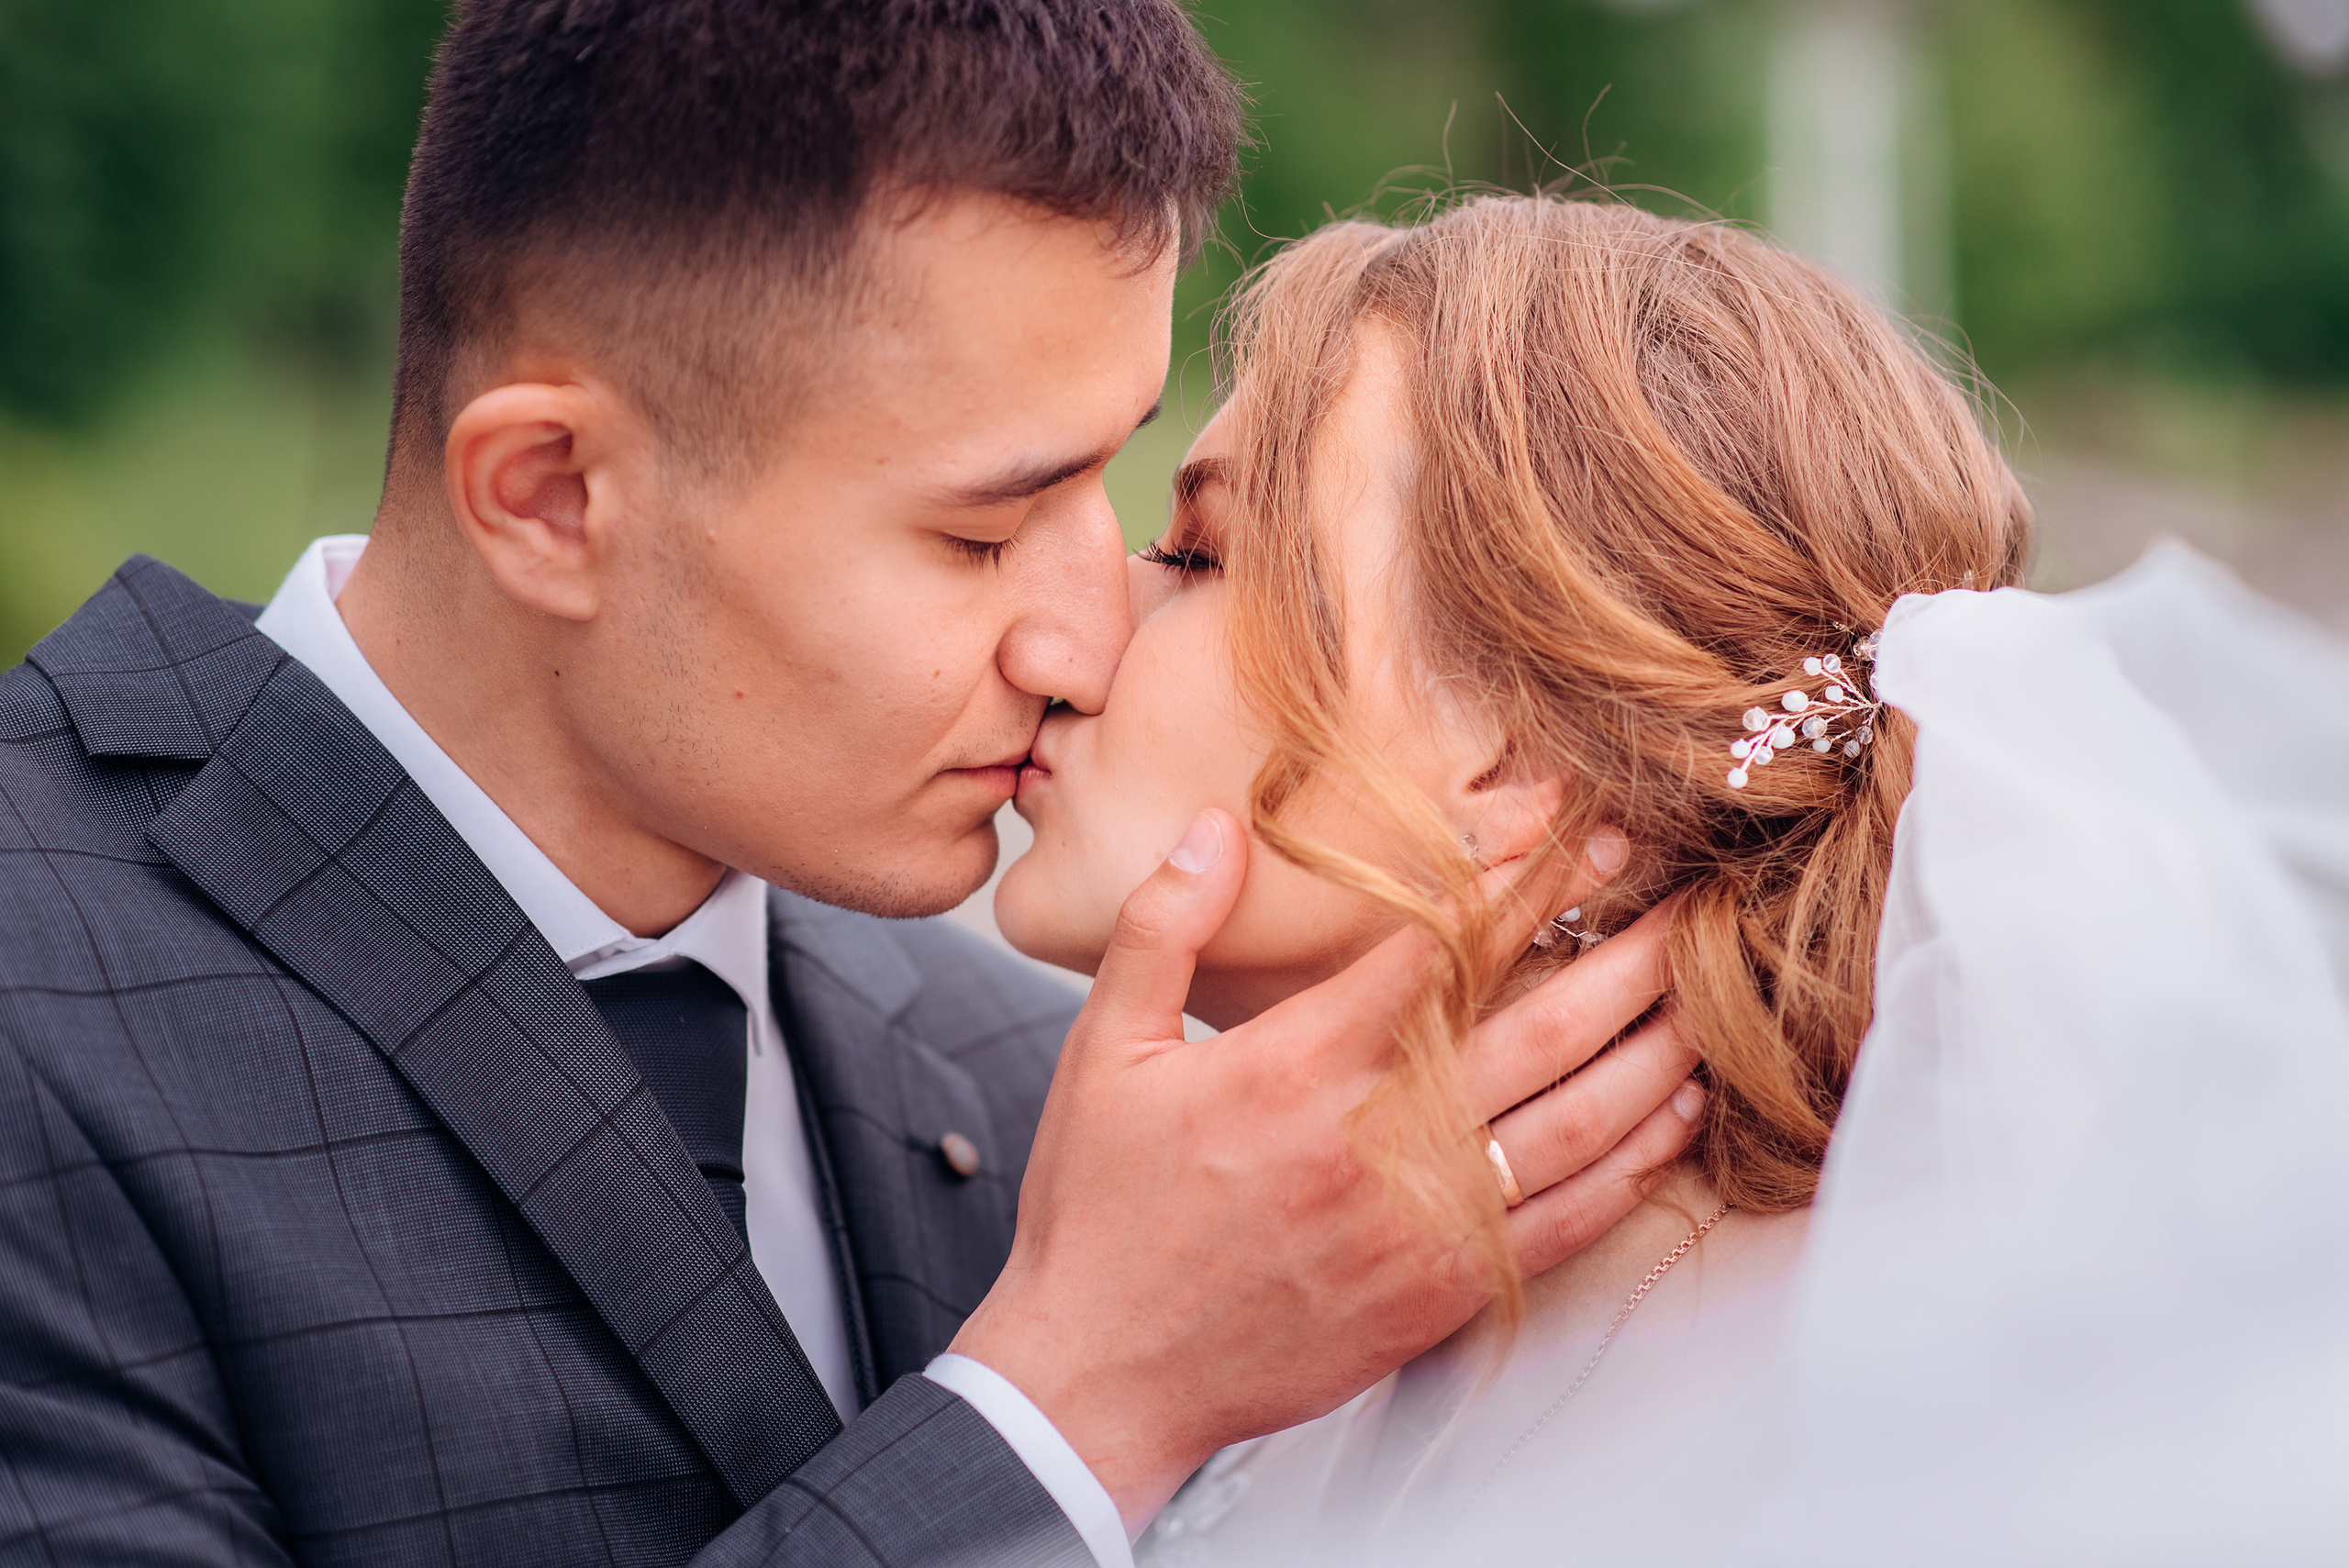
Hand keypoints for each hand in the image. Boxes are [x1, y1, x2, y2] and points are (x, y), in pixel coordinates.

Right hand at [947, 811, 1699, 1526]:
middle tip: (1688, 902)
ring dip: (1650, 1051)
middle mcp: (1376, 1138)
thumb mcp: (1102, 1051)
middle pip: (1540, 1027)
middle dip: (1624, 954)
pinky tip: (1672, 1118)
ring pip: (1574, 1122)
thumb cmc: (1100, 1212)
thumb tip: (1220, 825)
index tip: (1580, 824)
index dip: (1523, 876)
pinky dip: (1634, 1166)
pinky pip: (1567, 1222)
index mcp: (1297, 1063)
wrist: (1101, 1375)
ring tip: (1707, 994)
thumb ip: (1162, 928)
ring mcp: (1421, 1223)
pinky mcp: (1443, 1292)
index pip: (1442, 944)